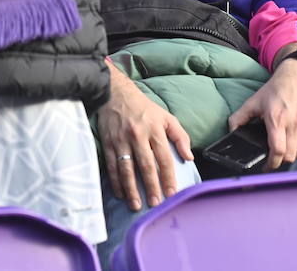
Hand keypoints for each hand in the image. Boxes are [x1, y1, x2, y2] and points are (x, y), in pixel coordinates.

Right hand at [97, 67, 192, 210]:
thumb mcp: (166, 117)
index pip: (164, 158)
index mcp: (155, 129)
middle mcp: (138, 135)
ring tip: (136, 205)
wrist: (115, 93)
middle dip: (151, 186)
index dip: (168, 177)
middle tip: (155, 203)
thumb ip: (180, 136)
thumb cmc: (144, 108)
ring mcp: (121, 140)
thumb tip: (188, 157)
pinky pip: (112, 165)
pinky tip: (120, 193)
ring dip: (131, 189)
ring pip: (127, 168)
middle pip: (146, 165)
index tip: (171, 193)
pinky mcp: (108, 142)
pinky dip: (115, 181)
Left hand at [227, 52, 296, 168]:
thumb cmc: (276, 89)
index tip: (266, 166)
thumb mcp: (254, 101)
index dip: (271, 164)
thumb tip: (231, 132)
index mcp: (277, 119)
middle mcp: (295, 123)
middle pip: (290, 156)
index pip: (277, 151)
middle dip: (280, 160)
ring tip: (284, 145)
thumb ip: (239, 118)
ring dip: (292, 153)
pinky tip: (295, 136)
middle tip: (274, 156)